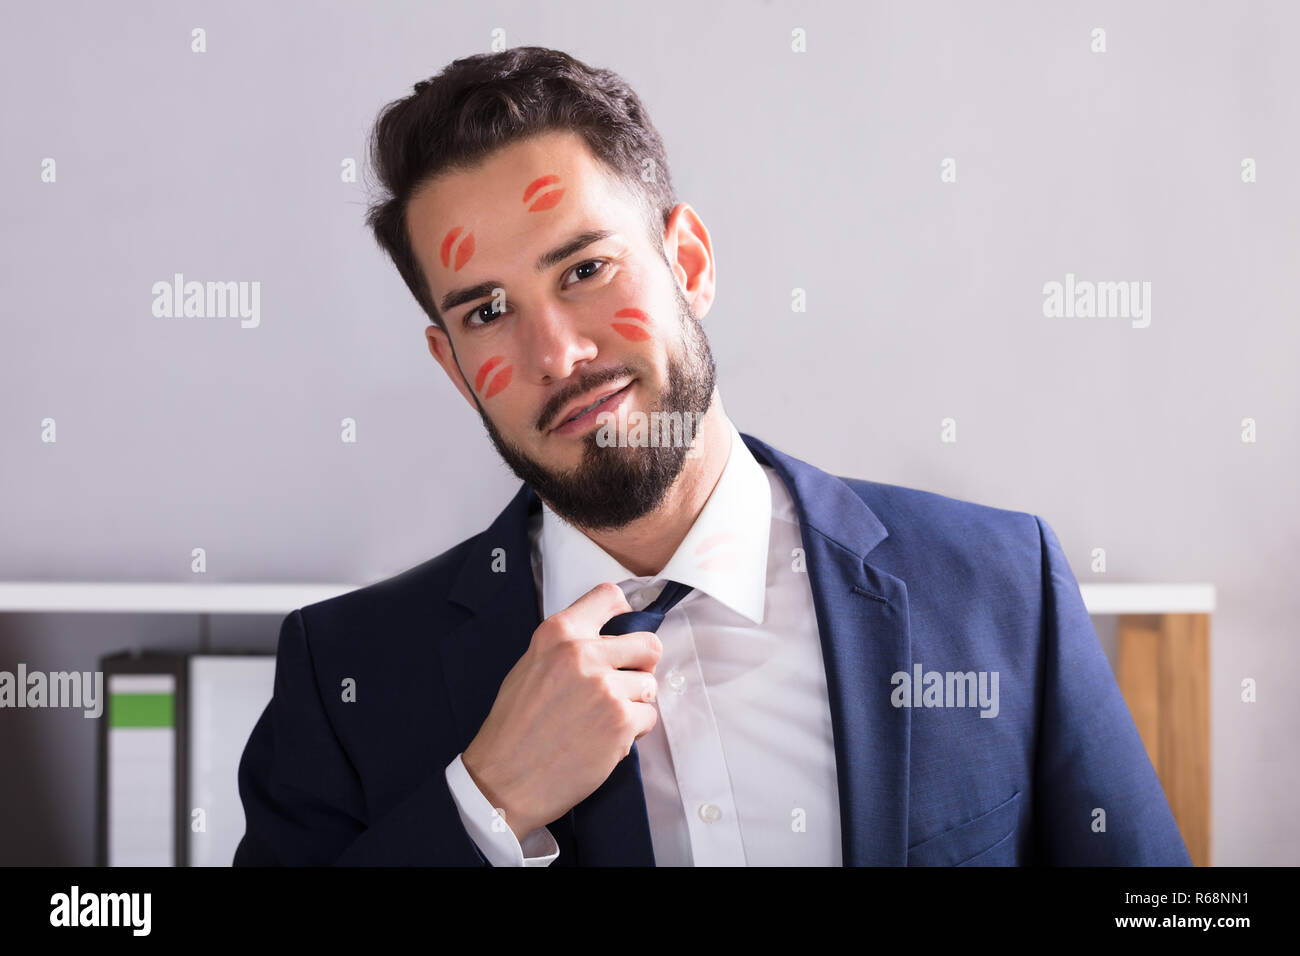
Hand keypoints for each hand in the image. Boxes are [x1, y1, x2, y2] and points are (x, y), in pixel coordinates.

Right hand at [461, 582, 661, 841]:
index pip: (610, 596)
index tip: (622, 632)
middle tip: (624, 682)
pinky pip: (649, 716)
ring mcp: (606, 688)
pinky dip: (634, 729)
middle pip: (648, 643)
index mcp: (558, 633)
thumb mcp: (531, 665)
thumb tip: (609, 640)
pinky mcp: (621, 722)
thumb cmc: (514, 726)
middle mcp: (584, 654)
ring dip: (634, 701)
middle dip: (641, 664)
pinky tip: (605, 737)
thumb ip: (569, 646)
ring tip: (604, 717)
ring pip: (650, 684)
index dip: (623, 615)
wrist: (504, 779)